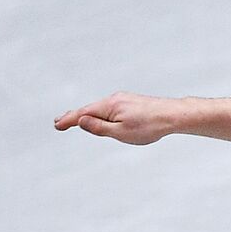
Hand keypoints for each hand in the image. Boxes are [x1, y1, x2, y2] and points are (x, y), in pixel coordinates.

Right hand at [54, 92, 178, 144]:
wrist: (173, 115)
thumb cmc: (150, 126)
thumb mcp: (121, 132)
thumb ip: (100, 128)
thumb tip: (81, 121)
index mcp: (108, 106)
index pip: (83, 114)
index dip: (69, 120)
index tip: (57, 125)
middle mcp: (114, 99)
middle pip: (90, 109)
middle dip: (75, 116)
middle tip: (60, 121)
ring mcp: (124, 99)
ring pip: (102, 109)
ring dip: (89, 115)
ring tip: (77, 120)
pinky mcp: (132, 102)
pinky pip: (112, 108)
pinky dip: (102, 113)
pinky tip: (103, 117)